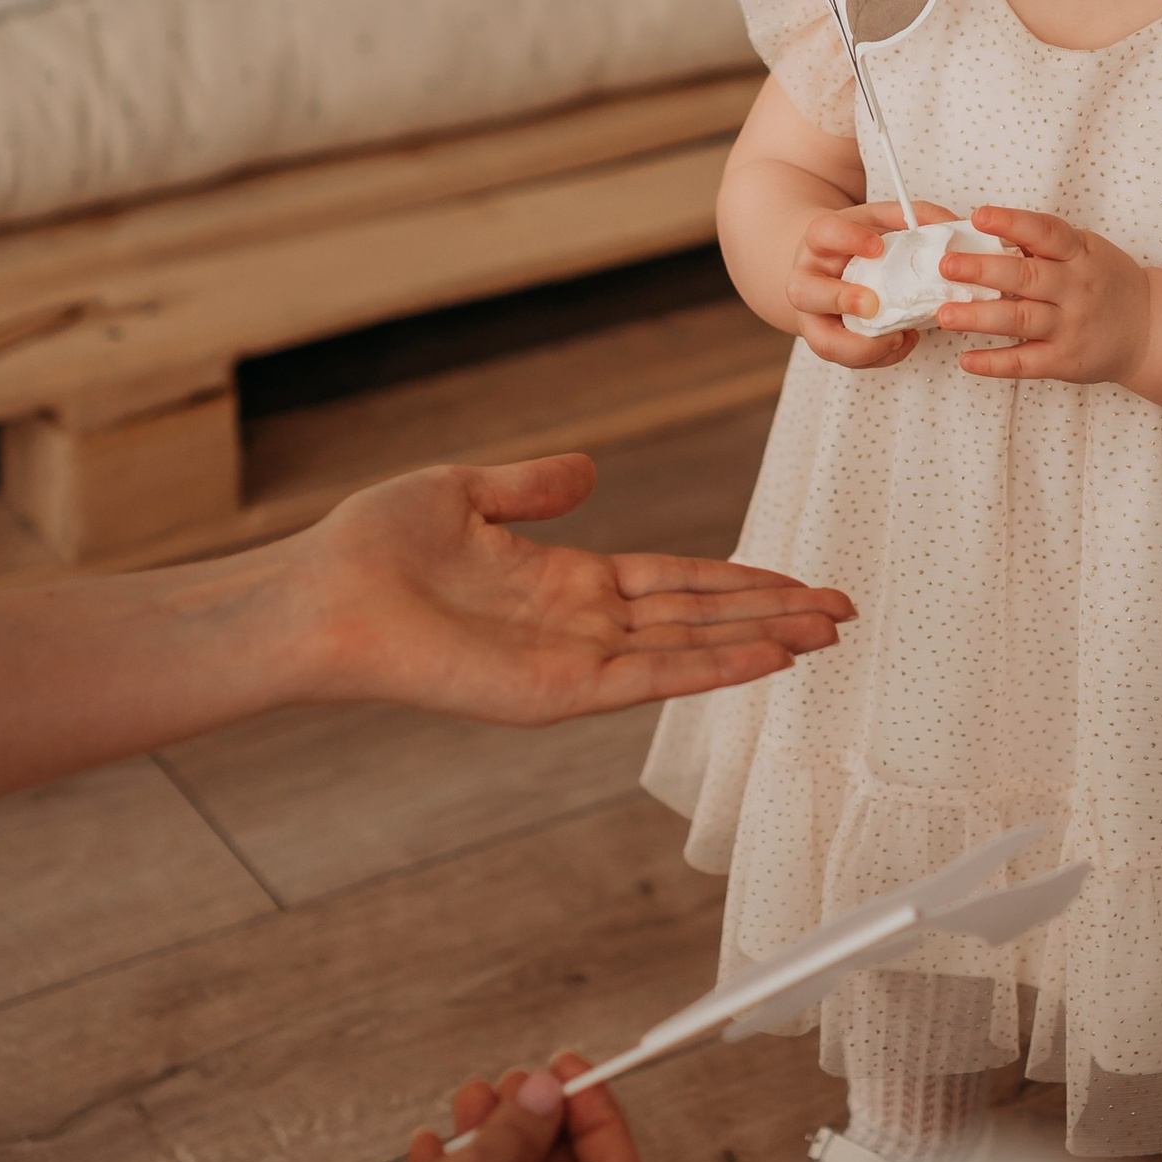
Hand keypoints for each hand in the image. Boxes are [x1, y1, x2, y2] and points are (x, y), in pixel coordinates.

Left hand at [281, 455, 851, 725]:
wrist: (317, 597)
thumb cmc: (369, 549)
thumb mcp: (464, 493)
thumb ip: (533, 487)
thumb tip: (588, 470)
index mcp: (564, 581)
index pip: (675, 581)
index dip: (739, 580)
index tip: (798, 580)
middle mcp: (579, 626)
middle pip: (700, 617)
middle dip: (773, 614)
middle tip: (845, 612)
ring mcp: (572, 663)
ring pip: (690, 649)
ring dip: (760, 641)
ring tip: (827, 634)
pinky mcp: (554, 691)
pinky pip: (647, 677)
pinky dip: (709, 667)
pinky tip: (762, 658)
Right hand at [787, 197, 951, 370]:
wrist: (827, 264)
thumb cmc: (856, 243)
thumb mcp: (880, 220)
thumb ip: (914, 216)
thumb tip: (951, 224)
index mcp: (819, 242)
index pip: (823, 234)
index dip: (848, 239)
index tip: (877, 246)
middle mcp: (808, 280)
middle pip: (805, 293)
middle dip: (841, 300)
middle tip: (873, 305)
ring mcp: (814, 317)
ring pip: (823, 341)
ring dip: (863, 347)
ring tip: (898, 336)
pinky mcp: (828, 342)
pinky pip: (848, 360)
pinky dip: (880, 356)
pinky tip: (902, 340)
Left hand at [940, 206, 1153, 387]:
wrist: (1149, 328)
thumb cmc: (1107, 282)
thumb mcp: (1085, 250)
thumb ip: (1040, 242)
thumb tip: (979, 227)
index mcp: (1079, 253)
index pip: (1045, 232)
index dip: (1012, 222)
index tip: (980, 215)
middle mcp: (1075, 288)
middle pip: (1025, 277)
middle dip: (982, 270)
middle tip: (947, 266)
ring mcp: (1070, 326)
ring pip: (1019, 320)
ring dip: (978, 318)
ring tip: (945, 314)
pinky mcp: (1065, 360)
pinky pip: (1025, 363)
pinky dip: (994, 363)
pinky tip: (968, 359)